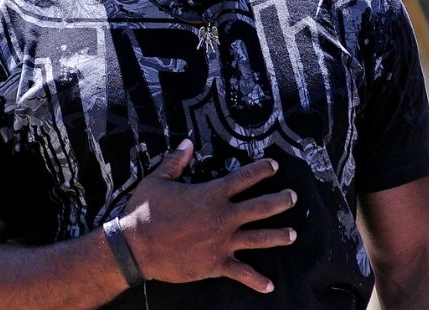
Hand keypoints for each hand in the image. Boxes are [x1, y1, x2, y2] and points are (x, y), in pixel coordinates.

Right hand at [118, 140, 297, 293]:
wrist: (135, 247)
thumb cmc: (145, 212)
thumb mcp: (158, 180)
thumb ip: (176, 161)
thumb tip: (188, 142)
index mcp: (211, 195)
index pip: (244, 178)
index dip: (261, 170)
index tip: (274, 165)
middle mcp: (223, 218)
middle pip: (261, 207)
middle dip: (280, 200)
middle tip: (292, 197)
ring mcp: (222, 242)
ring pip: (260, 239)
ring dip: (279, 236)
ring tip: (293, 234)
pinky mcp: (216, 264)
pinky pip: (242, 273)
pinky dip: (257, 281)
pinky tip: (270, 286)